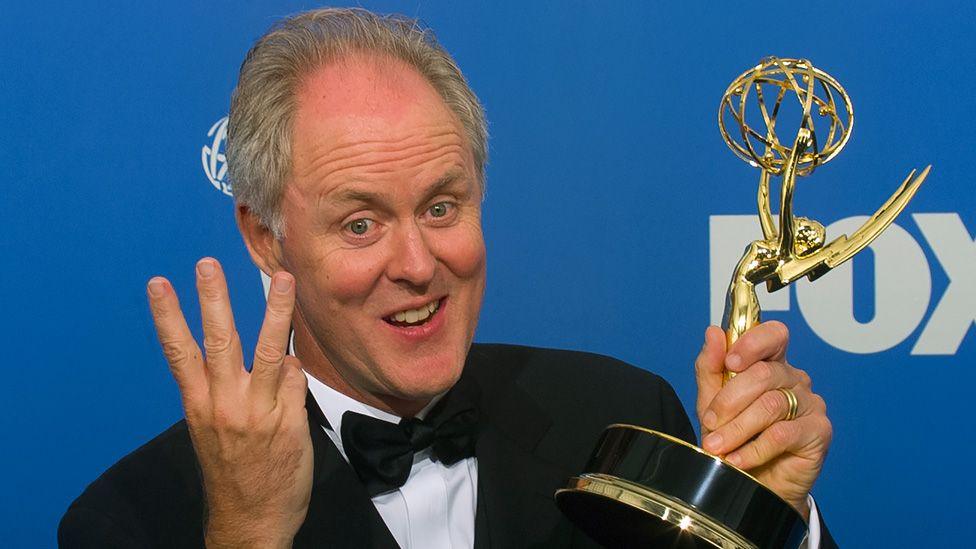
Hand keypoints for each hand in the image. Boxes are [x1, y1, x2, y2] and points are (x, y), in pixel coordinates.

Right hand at [147, 258, 311, 547]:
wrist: (251, 521)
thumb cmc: (232, 473)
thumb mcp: (212, 431)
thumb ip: (230, 391)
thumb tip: (269, 357)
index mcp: (198, 405)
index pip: (179, 353)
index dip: (167, 317)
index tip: (159, 284)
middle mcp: (224, 404)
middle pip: (219, 341)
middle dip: (214, 299)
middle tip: (209, 264)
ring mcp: (258, 411)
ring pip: (269, 351)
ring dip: (276, 311)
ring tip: (282, 279)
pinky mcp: (288, 421)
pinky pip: (294, 380)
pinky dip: (294, 369)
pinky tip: (293, 366)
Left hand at [694, 322, 831, 518]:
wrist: (752, 484)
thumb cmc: (735, 438)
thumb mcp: (713, 402)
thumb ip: (711, 368)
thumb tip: (713, 333)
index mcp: (771, 364)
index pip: (773, 335)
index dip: (753, 342)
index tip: (730, 361)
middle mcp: (794, 379)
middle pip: (764, 373)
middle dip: (729, 399)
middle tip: (710, 422)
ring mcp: (811, 404)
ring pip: (771, 405)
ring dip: (737, 428)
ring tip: (717, 446)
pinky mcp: (819, 432)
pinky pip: (782, 434)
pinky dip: (754, 449)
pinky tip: (738, 460)